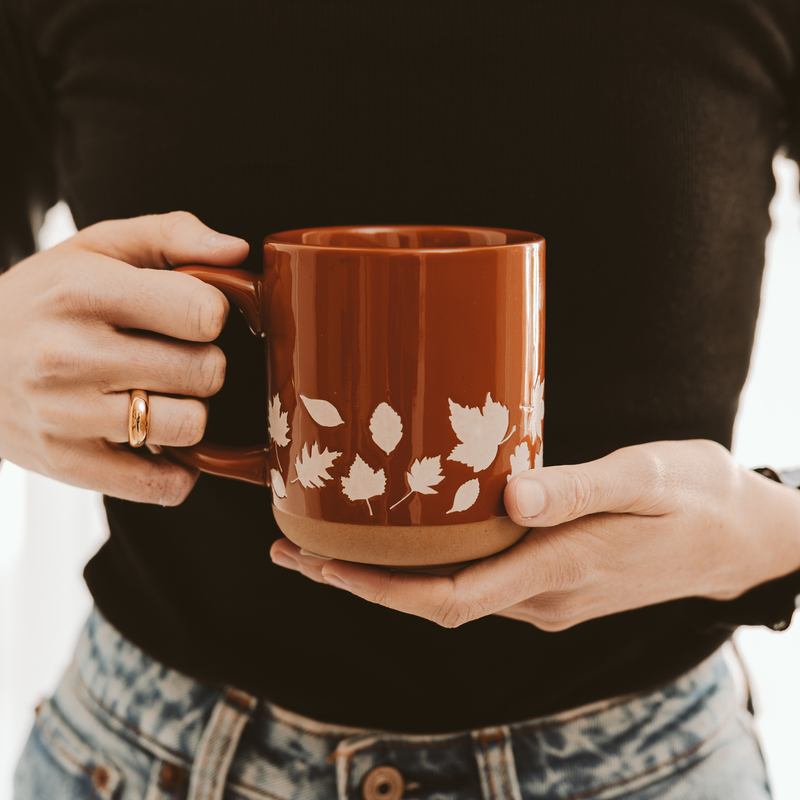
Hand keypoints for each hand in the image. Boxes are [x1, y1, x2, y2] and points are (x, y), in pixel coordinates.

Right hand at [0, 211, 248, 503]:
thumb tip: (237, 252)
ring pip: (191, 426)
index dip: (213, 315)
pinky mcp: (68, 464)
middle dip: (205, 364)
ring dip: (190, 413)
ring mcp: (66, 415)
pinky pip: (162, 486)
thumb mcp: (96, 247)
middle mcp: (71, 354)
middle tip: (176, 358)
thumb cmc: (45, 298)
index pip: (202, 312)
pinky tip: (158, 441)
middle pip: (207, 372)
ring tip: (161, 396)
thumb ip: (172, 235)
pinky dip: (176, 470)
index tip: (193, 317)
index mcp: (84, 291)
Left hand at [270, 440, 799, 628]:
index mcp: (558, 571)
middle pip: (432, 603)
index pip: (447, 599)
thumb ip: (578, 490)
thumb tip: (511, 499)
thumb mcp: (645, 482)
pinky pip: (477, 578)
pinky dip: (429, 564)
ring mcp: (546, 593)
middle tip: (294, 551)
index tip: (317, 566)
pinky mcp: (552, 578)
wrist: (741, 535)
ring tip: (329, 544)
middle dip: (359, 584)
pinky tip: (408, 536)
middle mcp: (541, 595)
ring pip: (450, 593)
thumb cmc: (696, 498)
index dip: (376, 589)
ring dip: (387, 576)